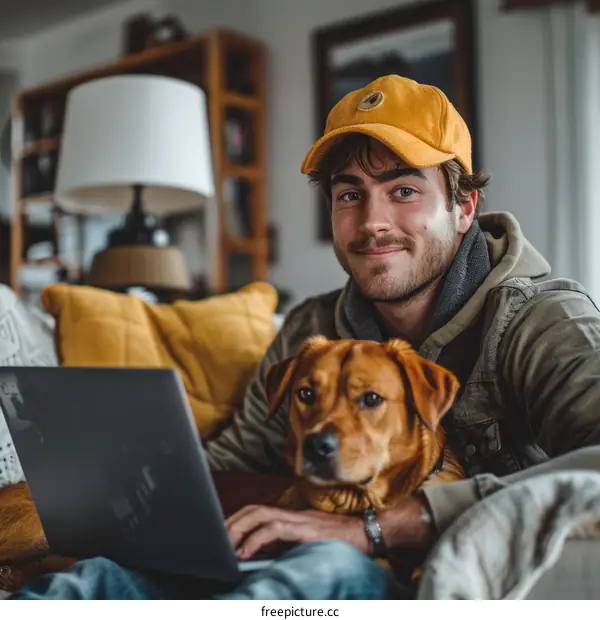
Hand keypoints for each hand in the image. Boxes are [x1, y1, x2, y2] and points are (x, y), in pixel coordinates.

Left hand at [226, 505, 368, 560]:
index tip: (223, 532)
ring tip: (226, 546)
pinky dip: (256, 540)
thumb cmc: (341, 542)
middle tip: (216, 539)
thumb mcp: (308, 543)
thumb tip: (260, 555)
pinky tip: (245, 552)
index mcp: (291, 517)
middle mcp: (292, 514)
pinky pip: (275, 529)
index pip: (258, 510)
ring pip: (260, 515)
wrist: (368, 533)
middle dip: (232, 522)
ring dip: (239, 529)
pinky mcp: (304, 529)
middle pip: (254, 509)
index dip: (238, 518)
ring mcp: (298, 520)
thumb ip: (287, 545)